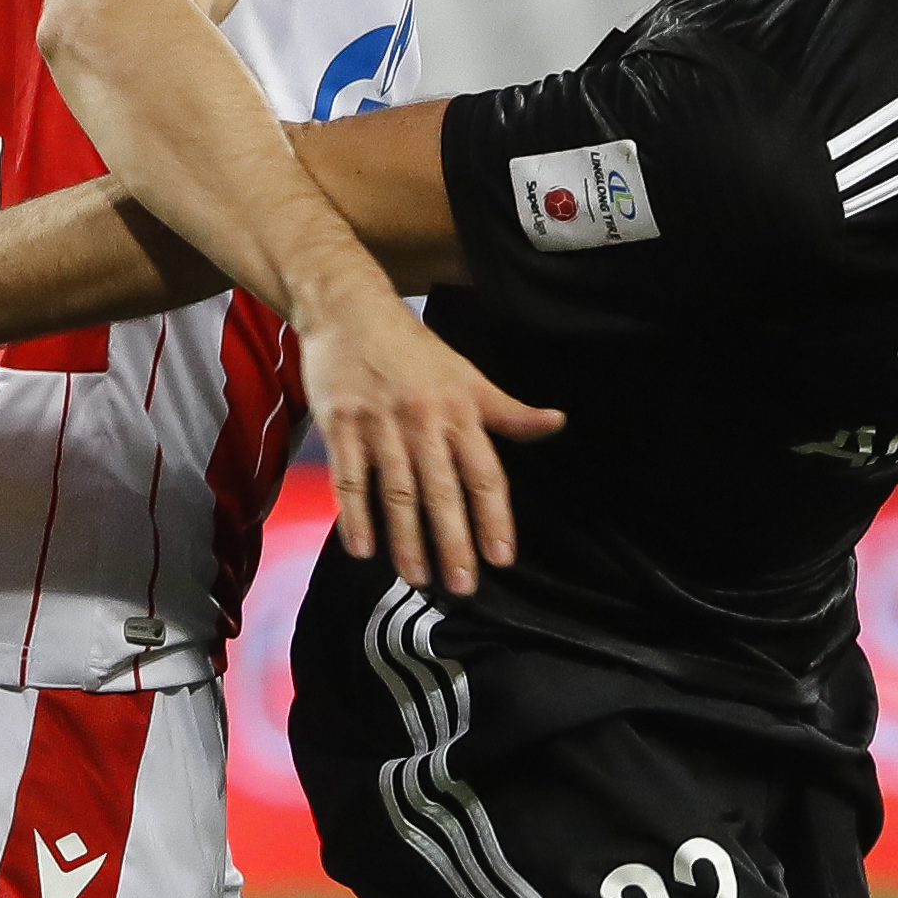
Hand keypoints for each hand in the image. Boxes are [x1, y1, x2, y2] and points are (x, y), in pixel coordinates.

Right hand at [292, 286, 563, 595]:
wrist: (350, 311)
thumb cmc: (414, 350)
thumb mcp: (468, 376)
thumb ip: (508, 412)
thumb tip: (557, 423)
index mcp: (460, 412)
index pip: (484, 474)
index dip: (494, 518)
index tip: (501, 557)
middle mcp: (423, 421)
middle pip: (441, 492)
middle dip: (453, 541)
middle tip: (462, 586)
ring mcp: (379, 425)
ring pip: (397, 492)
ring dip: (406, 540)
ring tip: (417, 578)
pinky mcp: (340, 426)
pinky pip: (350, 479)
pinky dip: (354, 516)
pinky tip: (363, 551)